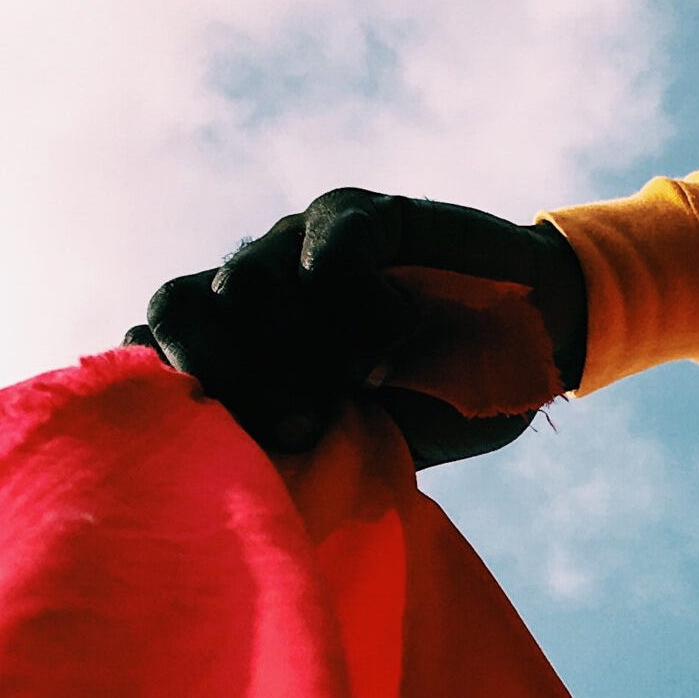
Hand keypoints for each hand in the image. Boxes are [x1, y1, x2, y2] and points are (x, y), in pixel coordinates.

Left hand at [128, 191, 587, 464]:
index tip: (218, 437)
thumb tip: (237, 480)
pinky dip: (344, 272)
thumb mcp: (372, 446)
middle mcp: (264, 295)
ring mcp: (308, 250)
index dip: (166, 388)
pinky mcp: (365, 217)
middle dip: (217, 367)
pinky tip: (377, 308)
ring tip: (356, 376)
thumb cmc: (449, 402)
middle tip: (288, 417)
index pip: (162, 351)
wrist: (536, 342)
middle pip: (178, 305)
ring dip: (289, 335)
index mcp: (251, 354)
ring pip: (246, 274)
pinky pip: (331, 233)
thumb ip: (302, 453)